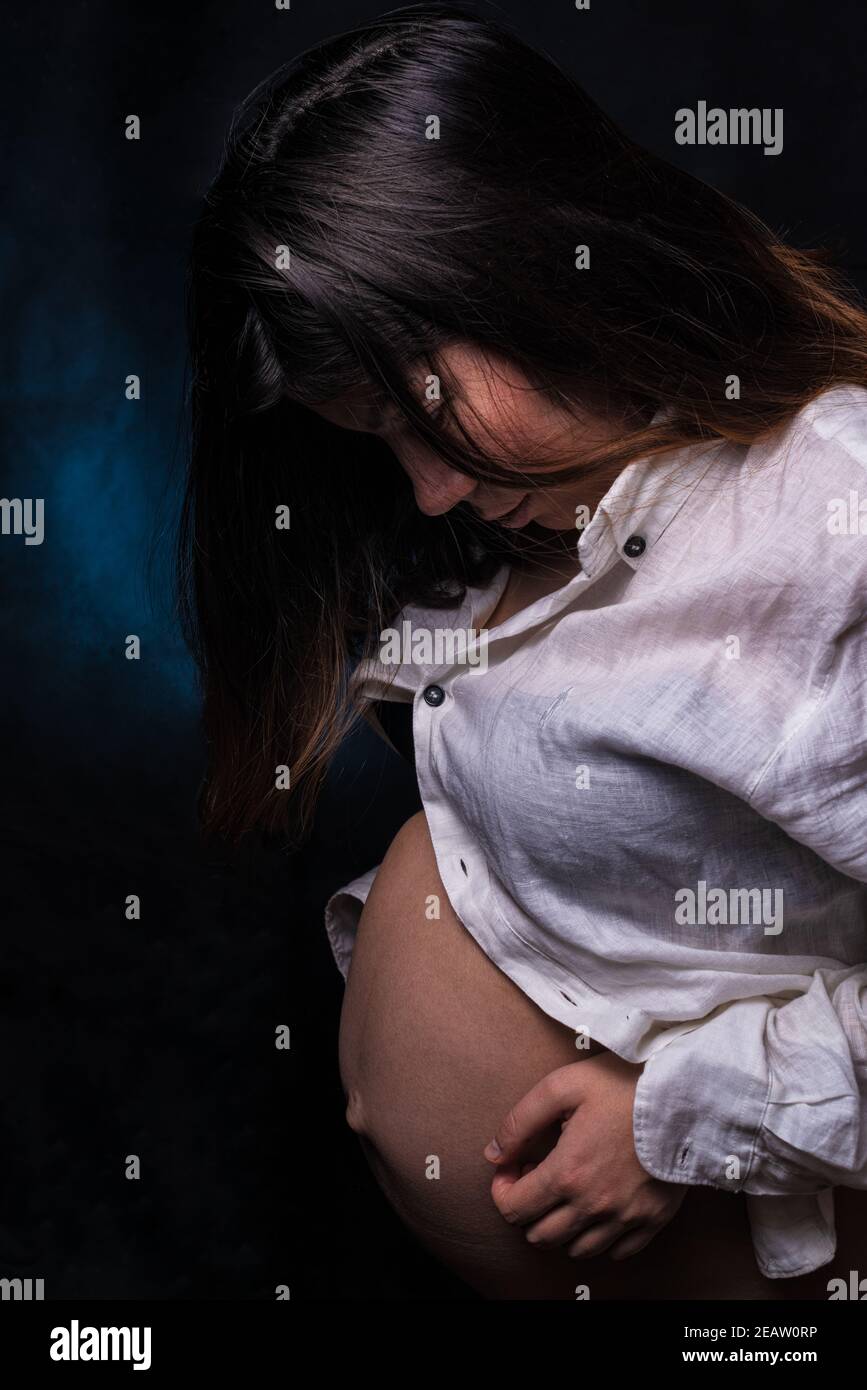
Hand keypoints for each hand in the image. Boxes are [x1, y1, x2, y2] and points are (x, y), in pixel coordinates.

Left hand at [483, 1052, 686, 1259]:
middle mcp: (593, 1206)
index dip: (502, 1190)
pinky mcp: (653, 1221)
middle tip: (539, 1176)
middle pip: (540, 1235)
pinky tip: (599, 1207)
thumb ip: (520, 1121)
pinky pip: (616, 1252)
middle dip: (528, 1210)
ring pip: (576, 1249)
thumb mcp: (561, 1086)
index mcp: (567, 1173)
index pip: (514, 1208)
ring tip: (568, 1191)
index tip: (512, 1169)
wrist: (686, 1093)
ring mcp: (625, 1218)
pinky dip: (600, 1238)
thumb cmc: (622, 1084)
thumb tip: (493, 1154)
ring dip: (561, 1227)